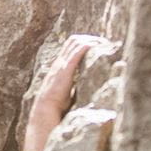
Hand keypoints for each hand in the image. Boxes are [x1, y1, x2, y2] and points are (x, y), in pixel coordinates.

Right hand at [22, 34, 107, 150]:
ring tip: (104, 43)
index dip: (84, 42)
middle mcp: (59, 63)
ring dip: (91, 40)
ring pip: (75, 43)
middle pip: (73, 41)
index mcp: (59, 67)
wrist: (45, 112)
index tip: (98, 44)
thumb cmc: (57, 107)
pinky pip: (76, 53)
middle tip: (104, 41)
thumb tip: (89, 88)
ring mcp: (61, 65)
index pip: (70, 47)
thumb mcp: (67, 92)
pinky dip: (86, 46)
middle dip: (90, 38)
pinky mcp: (65, 70)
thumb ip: (75, 85)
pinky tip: (95, 45)